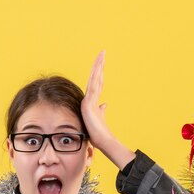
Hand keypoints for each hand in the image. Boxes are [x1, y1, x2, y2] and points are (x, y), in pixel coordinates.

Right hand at [81, 51, 134, 169]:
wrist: (101, 140)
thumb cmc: (99, 132)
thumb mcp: (101, 117)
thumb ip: (101, 110)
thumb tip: (105, 104)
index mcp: (93, 100)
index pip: (97, 82)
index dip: (99, 71)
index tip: (102, 61)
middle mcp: (90, 98)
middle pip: (96, 77)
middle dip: (99, 65)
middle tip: (103, 52)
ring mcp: (89, 100)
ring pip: (94, 79)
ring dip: (98, 66)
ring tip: (102, 55)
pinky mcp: (88, 104)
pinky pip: (93, 86)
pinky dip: (95, 76)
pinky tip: (98, 68)